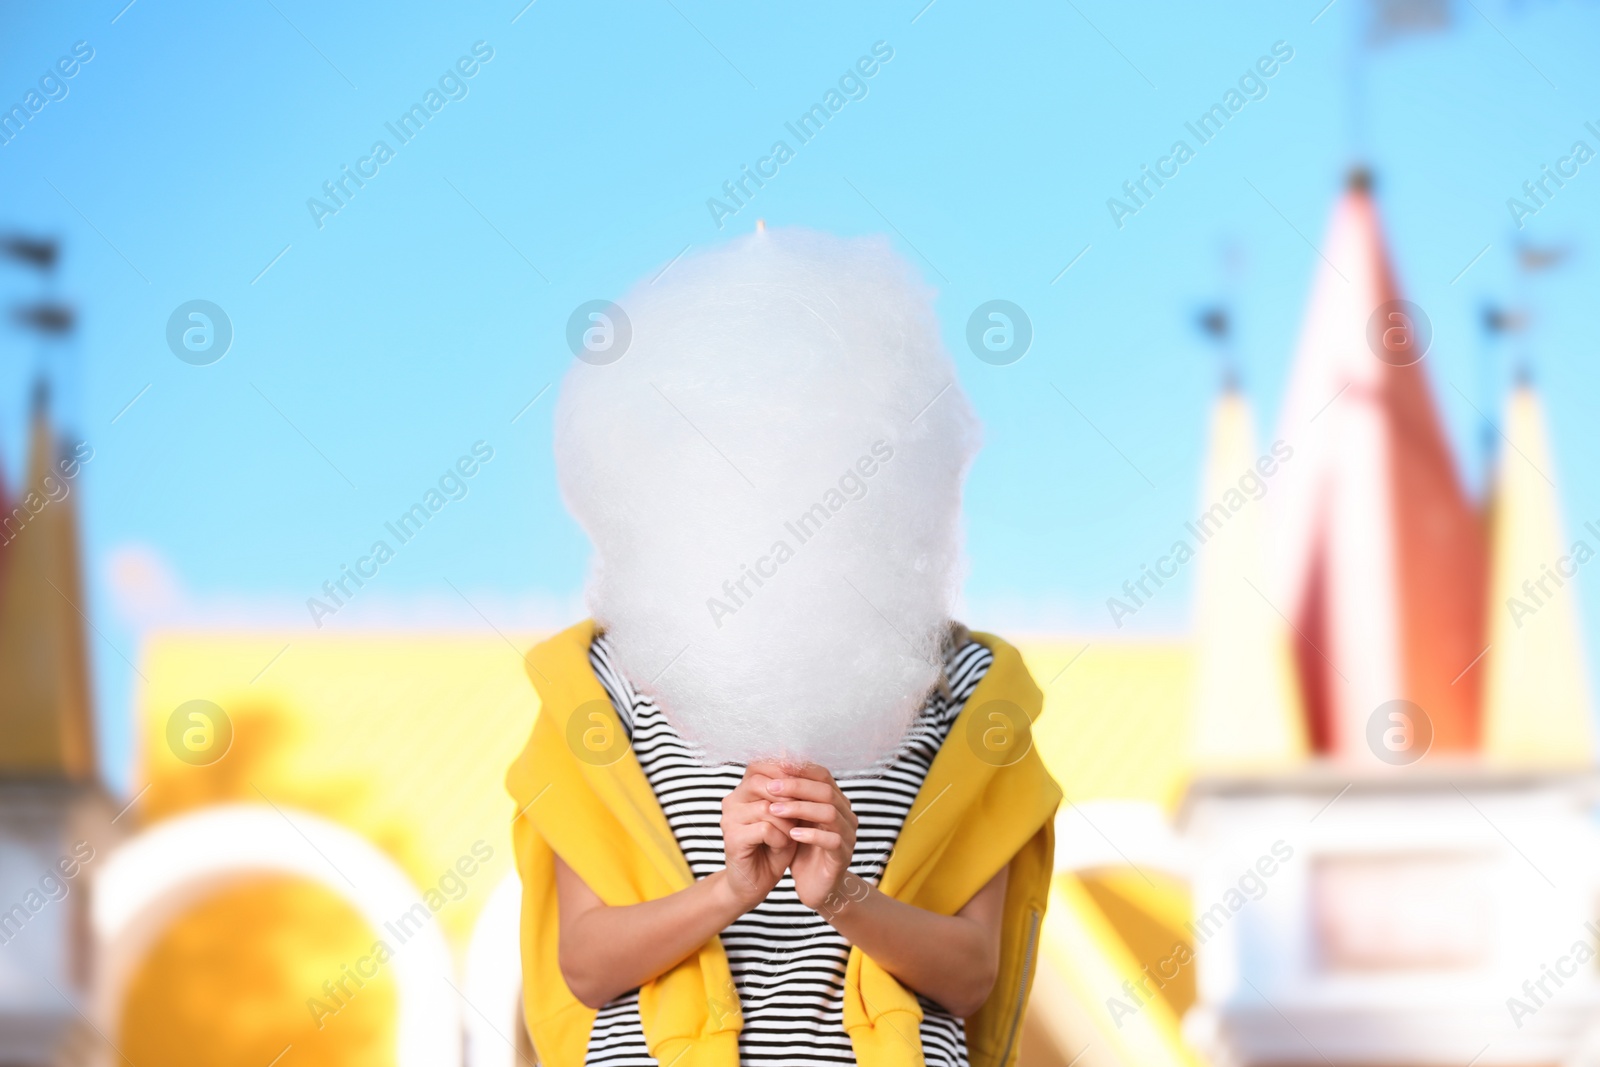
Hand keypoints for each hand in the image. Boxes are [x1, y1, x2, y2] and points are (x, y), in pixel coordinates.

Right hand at [720, 763, 796, 909]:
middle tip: (799, 814)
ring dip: (787, 822)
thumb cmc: (773, 847)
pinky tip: (782, 846)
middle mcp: (731, 801)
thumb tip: (802, 765)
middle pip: (761, 782)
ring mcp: (729, 819)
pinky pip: (764, 828)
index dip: (784, 773)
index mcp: (742, 791)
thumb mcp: (787, 816)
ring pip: (766, 807)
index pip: (760, 766)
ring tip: (791, 834)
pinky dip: (780, 837)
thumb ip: (790, 793)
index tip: (805, 788)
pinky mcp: (732, 839)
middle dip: (788, 797)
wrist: (755, 883)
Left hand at [766, 764, 857, 913]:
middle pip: (826, 791)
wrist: (814, 887)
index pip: (822, 775)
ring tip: (775, 810)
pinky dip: (811, 835)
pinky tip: (791, 834)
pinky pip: (831, 840)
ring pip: (830, 813)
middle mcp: (846, 815)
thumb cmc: (802, 850)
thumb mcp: (793, 819)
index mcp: (835, 801)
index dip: (800, 769)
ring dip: (800, 808)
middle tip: (771, 787)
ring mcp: (847, 836)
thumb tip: (771, 764)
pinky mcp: (843, 856)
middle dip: (797, 786)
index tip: (775, 767)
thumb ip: (788, 797)